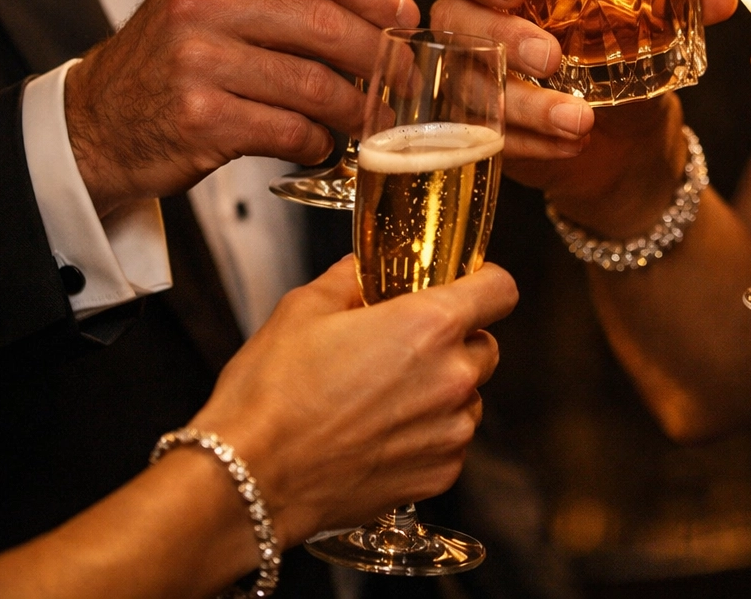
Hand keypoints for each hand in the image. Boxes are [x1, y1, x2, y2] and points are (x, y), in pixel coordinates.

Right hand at [65, 0, 418, 215]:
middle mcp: (202, 4)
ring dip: (357, 110)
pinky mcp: (200, 118)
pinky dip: (317, 143)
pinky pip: (290, 131)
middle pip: (327, 25)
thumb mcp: (209, 4)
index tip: (407, 18)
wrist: (93, 123)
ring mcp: (198, 61)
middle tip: (404, 80)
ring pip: (316, 85)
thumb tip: (377, 10)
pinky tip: (319, 145)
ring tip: (370, 121)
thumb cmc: (171, 63)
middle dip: (381, 57)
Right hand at [190, 258, 517, 546]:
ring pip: (469, 397)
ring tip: (384, 397)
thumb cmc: (271, 396)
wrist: (250, 479)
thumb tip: (361, 272)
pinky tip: (379, 433)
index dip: (485, 282)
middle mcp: (451, 378)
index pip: (501, 290)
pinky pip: (450, 442)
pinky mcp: (438, 475)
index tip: (468, 286)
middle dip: (454, 341)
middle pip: (485, 346)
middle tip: (405, 347)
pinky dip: (427, 435)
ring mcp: (449, 431)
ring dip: (442, 392)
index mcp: (429, 325)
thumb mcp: (303, 309)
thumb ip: (349, 280)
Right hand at [432, 0, 736, 235]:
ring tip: (580, 118)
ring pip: (473, 86)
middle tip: (552, 56)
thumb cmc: (629, 59)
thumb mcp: (655, 25)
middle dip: (502, 36)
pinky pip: (487, 138)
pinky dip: (530, 142)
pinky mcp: (484, 135)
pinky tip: (567, 146)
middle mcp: (480, 28)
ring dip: (526, 103)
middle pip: (455, 19)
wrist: (632, 143)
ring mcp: (476, 83)